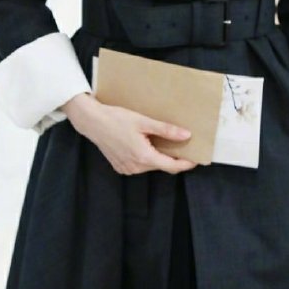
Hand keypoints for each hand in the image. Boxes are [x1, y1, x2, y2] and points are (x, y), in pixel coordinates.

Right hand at [64, 94, 196, 175]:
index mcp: (143, 157)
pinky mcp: (120, 167)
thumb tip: (186, 135)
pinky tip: (145, 144)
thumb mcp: (144, 121)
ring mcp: (127, 169)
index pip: (171, 167)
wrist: (92, 121)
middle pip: (161, 165)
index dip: (186, 164)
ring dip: (158, 156)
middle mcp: (135, 167)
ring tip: (162, 141)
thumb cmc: (116, 118)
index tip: (196, 159)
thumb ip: (166, 130)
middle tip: (181, 144)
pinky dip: (146, 157)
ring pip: (150, 165)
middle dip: (172, 157)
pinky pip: (139, 165)